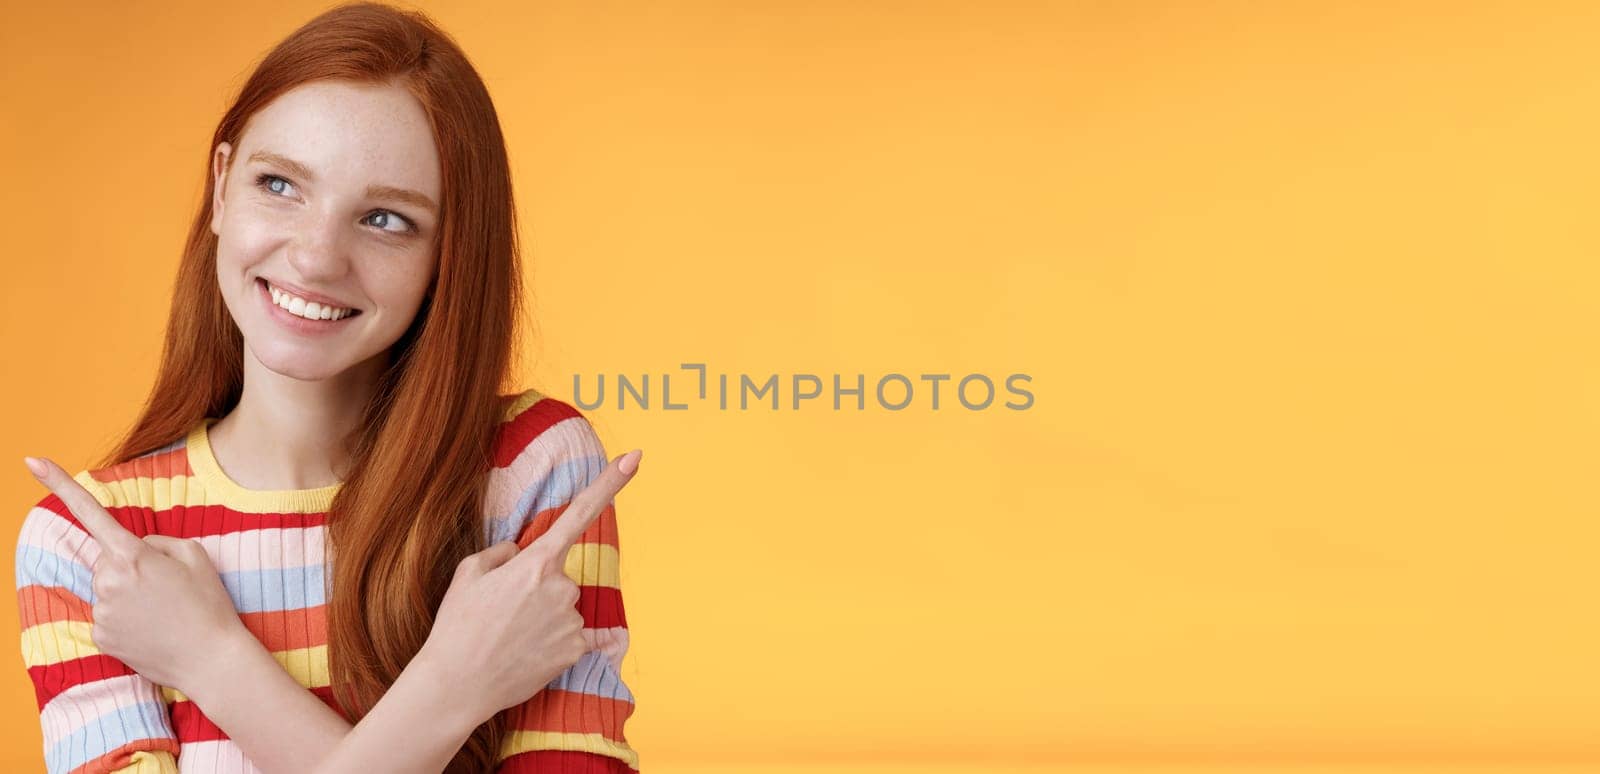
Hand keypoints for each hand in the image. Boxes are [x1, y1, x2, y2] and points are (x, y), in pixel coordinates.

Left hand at [23, 455, 250, 693]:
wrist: (211, 659)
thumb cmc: (208, 603)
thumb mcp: (196, 555)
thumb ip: (158, 542)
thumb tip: (134, 549)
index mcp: (133, 554)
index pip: (91, 513)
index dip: (60, 484)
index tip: (32, 460)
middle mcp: (109, 581)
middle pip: (108, 560)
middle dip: (130, 566)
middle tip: (167, 587)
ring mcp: (101, 610)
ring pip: (107, 589)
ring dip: (129, 594)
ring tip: (163, 611)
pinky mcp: (99, 636)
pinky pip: (107, 616)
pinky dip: (126, 619)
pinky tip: (151, 629)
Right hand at [417, 448, 641, 721]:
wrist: (457, 684)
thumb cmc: (458, 626)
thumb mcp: (467, 573)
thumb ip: (501, 552)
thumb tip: (521, 552)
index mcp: (536, 562)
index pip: (580, 513)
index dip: (611, 483)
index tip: (635, 458)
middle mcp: (561, 587)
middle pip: (560, 578)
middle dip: (538, 590)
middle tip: (504, 614)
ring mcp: (572, 620)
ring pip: (566, 608)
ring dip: (546, 618)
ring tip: (510, 637)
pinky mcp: (576, 650)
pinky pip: (577, 637)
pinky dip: (560, 643)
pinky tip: (531, 653)